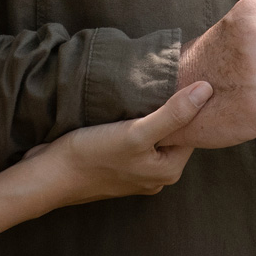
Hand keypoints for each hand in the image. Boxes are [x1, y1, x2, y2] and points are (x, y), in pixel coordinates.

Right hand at [30, 79, 213, 205]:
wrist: (48, 175)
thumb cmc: (92, 155)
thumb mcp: (137, 132)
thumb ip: (174, 113)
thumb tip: (207, 90)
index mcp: (169, 171)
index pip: (193, 131)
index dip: (190, 105)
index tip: (186, 80)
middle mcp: (156, 175)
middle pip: (173, 133)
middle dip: (169, 110)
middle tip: (164, 81)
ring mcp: (135, 172)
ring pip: (152, 135)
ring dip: (149, 115)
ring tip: (143, 92)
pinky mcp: (116, 165)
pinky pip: (134, 140)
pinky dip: (132, 124)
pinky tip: (124, 108)